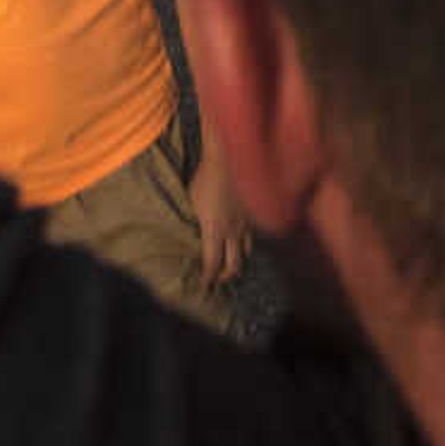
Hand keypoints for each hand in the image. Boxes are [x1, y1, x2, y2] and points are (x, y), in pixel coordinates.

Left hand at [189, 149, 250, 289]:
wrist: (229, 160)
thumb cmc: (205, 179)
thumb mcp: (192, 202)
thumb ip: (197, 221)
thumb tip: (194, 231)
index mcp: (214, 231)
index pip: (212, 264)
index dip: (207, 278)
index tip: (203, 285)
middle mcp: (232, 232)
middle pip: (233, 266)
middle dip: (224, 277)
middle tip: (216, 280)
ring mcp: (245, 223)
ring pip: (246, 252)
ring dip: (237, 261)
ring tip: (230, 263)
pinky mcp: (252, 214)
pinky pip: (250, 236)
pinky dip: (245, 243)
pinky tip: (239, 240)